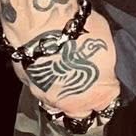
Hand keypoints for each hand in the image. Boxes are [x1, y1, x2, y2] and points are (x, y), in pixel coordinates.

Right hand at [21, 6, 121, 122]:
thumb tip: (101, 66)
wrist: (42, 23)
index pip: (107, 103)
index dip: (106, 92)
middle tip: (85, 86)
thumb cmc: (81, 30)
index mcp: (98, 93)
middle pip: (81, 112)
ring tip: (64, 79)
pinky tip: (47, 70)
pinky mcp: (27, 86)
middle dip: (84, 102)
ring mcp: (47, 97)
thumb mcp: (105, 45)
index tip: (106, 84)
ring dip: (62, 95)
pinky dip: (45, 84)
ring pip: (58, 105)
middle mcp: (72, 102)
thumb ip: (104, 64)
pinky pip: (40, 90)